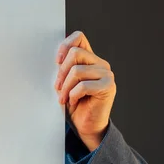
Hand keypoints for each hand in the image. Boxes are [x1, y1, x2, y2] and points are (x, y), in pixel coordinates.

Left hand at [54, 31, 115, 151]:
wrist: (86, 126)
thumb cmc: (74, 104)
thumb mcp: (65, 83)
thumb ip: (63, 68)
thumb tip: (54, 58)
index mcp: (90, 59)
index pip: (79, 38)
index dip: (65, 45)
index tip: (56, 61)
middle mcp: (100, 63)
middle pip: (75, 53)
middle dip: (61, 72)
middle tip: (57, 88)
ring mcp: (106, 74)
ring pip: (77, 70)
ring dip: (66, 87)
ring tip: (64, 98)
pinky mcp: (108, 86)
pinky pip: (83, 85)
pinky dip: (73, 95)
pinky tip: (74, 101)